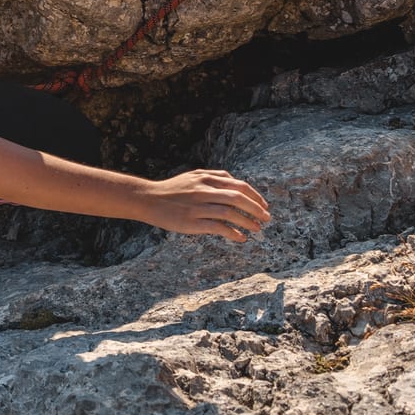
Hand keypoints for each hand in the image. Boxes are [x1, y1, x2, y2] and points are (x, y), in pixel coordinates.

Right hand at [139, 169, 270, 240]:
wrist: (148, 199)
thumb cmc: (172, 189)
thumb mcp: (193, 176)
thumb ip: (214, 177)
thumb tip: (235, 182)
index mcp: (206, 178)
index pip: (239, 185)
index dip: (255, 196)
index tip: (264, 205)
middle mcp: (204, 190)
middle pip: (238, 197)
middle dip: (256, 209)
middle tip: (267, 218)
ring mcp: (198, 206)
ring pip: (230, 213)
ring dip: (248, 222)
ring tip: (257, 229)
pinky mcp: (192, 221)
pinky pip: (218, 227)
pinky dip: (233, 233)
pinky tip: (240, 238)